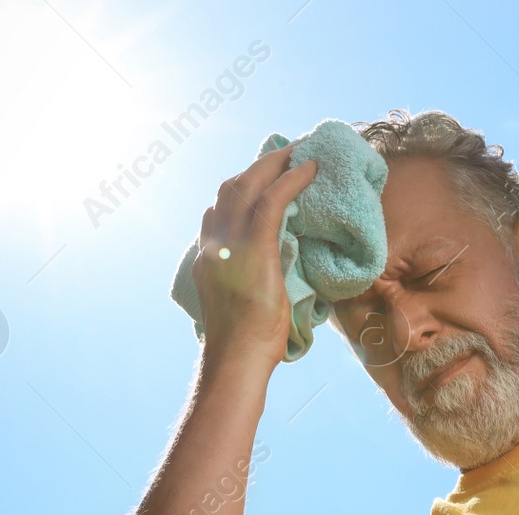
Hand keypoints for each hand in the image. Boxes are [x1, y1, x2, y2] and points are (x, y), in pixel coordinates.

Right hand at [190, 144, 318, 377]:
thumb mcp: (243, 304)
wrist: (237, 359)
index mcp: (207, 256)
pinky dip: (292, 180)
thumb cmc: (247, 346)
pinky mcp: (252, 247)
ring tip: (301, 152)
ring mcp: (229, 243)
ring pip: (250, 185)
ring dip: (277, 163)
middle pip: (233, 187)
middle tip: (287, 151)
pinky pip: (273, 200)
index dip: (242, 187)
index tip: (263, 177)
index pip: (219, 209)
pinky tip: (310, 168)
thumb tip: (277, 273)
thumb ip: (251, 280)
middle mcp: (212, 242)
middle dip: (260, 165)